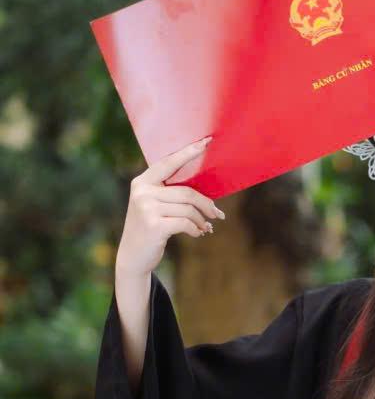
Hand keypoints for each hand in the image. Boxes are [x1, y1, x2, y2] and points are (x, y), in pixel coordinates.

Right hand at [115, 136, 224, 278]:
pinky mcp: (154, 226)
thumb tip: (204, 192)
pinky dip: (196, 229)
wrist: (133, 256)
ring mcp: (146, 208)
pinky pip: (186, 223)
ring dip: (202, 220)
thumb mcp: (153, 206)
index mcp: (142, 182)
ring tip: (206, 227)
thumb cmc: (150, 228)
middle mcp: (142, 192)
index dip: (189, 152)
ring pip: (189, 209)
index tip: (207, 142)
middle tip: (217, 214)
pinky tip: (198, 233)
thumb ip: (169, 193)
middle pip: (187, 192)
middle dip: (206, 204)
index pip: (170, 162)